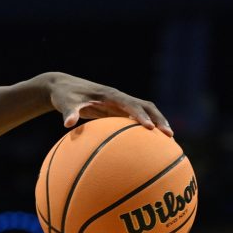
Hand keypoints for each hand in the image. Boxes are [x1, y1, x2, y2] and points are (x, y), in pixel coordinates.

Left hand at [43, 72, 171, 135]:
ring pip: (145, 111)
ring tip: (169, 140)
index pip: (130, 104)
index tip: (149, 128)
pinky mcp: (117, 110)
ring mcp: (120, 104)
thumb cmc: (64, 96)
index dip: (140, 115)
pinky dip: (145, 128)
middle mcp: (119, 98)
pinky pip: (136, 118)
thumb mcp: (64, 103)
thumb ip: (68, 112)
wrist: (64, 88)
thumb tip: (67, 124)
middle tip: (169, 135)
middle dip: (158, 118)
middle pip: (146, 106)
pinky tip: (150, 144)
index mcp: (109, 95)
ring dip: (157, 122)